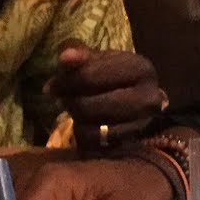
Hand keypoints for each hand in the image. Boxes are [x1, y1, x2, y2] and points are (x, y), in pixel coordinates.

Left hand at [47, 45, 167, 149]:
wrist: (141, 101)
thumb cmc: (113, 76)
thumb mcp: (99, 59)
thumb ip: (79, 54)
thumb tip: (65, 57)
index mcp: (140, 69)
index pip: (90, 77)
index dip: (64, 83)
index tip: (51, 87)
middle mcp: (148, 98)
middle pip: (89, 107)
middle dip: (70, 103)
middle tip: (61, 100)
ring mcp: (143, 125)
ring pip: (92, 129)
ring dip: (76, 120)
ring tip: (75, 110)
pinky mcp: (134, 145)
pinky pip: (96, 145)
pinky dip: (84, 136)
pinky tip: (85, 124)